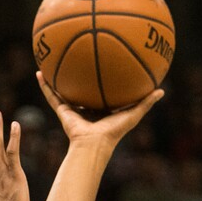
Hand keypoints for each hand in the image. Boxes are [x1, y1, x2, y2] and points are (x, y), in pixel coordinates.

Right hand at [36, 71, 162, 150]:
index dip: (102, 79)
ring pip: (64, 90)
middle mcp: (87, 108)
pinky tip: (39, 72)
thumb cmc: (114, 132)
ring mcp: (73, 110)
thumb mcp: (134, 114)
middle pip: (82, 88)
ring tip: (52, 61)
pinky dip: (44, 86)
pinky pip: (52, 96)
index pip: (102, 91)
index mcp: (102, 108)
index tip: (102, 64)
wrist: (94, 144)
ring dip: (58, 78)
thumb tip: (162, 90)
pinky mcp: (63, 112)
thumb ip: (146, 102)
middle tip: (77, 57)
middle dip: (79, 76)